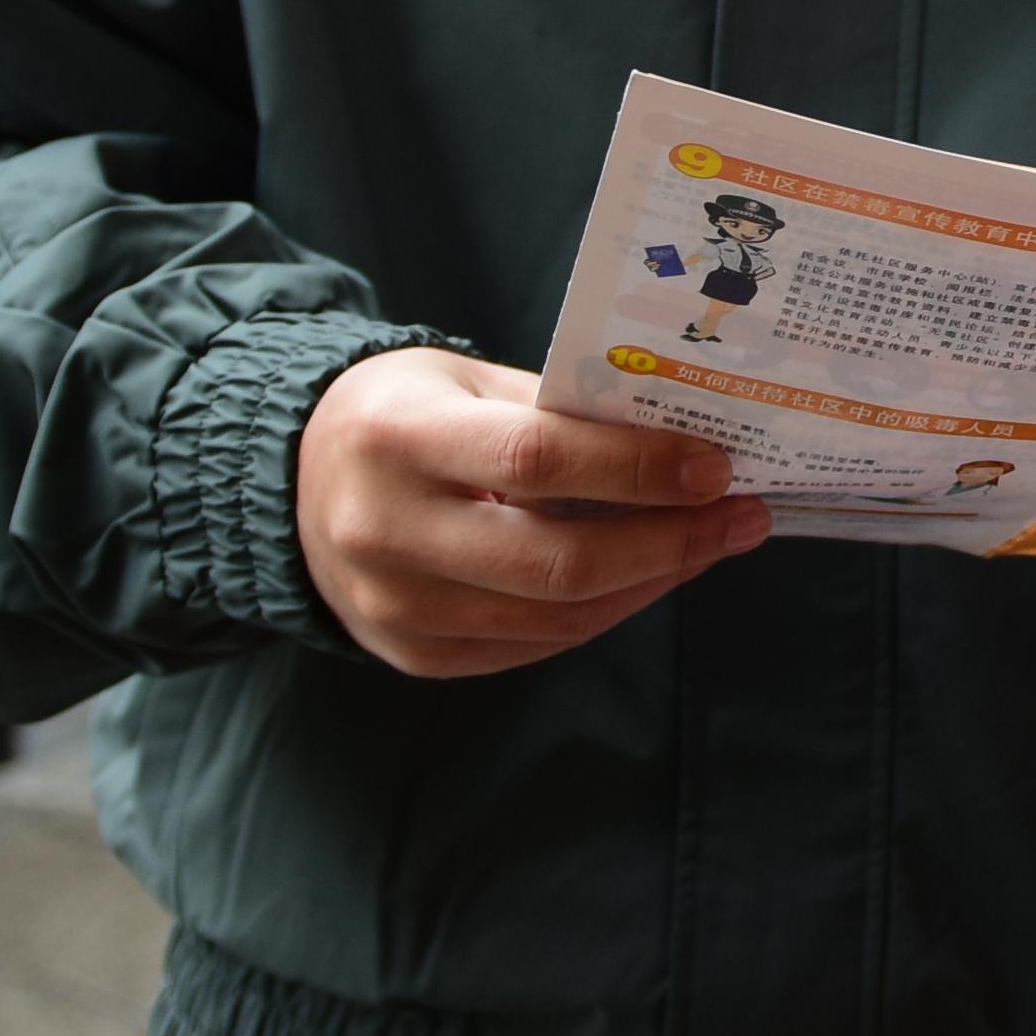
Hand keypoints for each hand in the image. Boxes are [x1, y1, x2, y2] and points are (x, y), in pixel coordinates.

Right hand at [292, 351, 767, 678]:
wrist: (293, 482)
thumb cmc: (402, 415)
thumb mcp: (464, 381)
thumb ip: (558, 412)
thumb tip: (682, 439)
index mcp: (397, 438)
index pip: (535, 461)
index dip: (636, 469)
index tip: (716, 466)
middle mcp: (385, 531)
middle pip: (555, 562)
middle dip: (669, 542)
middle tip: (742, 515)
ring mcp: (394, 607)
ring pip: (555, 618)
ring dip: (652, 582)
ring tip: (711, 542)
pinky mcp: (412, 655)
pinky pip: (531, 645)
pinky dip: (605, 611)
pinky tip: (650, 574)